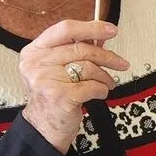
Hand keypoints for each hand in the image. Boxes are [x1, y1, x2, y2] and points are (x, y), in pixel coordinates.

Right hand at [19, 20, 128, 153]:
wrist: (43, 127)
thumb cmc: (53, 94)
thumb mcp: (55, 67)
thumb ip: (73, 49)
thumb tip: (101, 36)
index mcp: (34, 50)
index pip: (65, 29)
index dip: (92, 27)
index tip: (111, 30)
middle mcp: (36, 63)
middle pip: (82, 49)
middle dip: (107, 56)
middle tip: (121, 63)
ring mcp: (47, 80)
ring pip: (89, 68)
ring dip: (105, 76)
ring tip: (107, 83)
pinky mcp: (60, 97)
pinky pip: (93, 86)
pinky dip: (101, 89)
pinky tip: (99, 93)